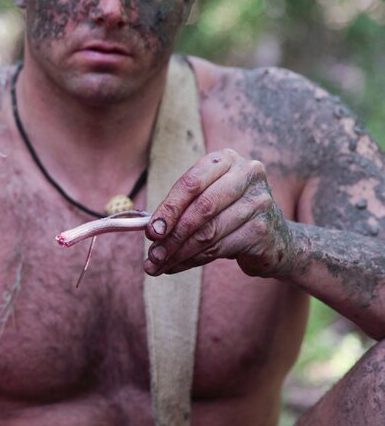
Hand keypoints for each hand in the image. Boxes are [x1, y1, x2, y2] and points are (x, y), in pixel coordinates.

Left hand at [144, 148, 294, 278]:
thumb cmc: (231, 215)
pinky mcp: (263, 230)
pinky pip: (220, 248)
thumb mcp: (208, 201)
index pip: (191, 183)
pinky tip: (178, 266)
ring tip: (159, 265)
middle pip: (201, 208)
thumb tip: (151, 230)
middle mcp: (247, 174)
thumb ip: (182, 209)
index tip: (150, 232)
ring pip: (209, 232)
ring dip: (179, 252)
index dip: (168, 209)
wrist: (276, 238)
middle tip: (153, 255)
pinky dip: (194, 260)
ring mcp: (259, 202)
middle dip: (172, 235)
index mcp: (226, 159)